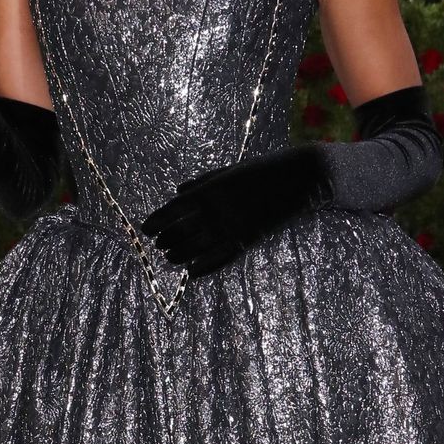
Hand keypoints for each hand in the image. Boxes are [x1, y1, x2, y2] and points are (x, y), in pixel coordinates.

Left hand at [141, 145, 331, 277]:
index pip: (175, 208)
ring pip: (198, 246)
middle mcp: (218, 209)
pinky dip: (205, 267)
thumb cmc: (262, 170)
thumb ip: (202, 181)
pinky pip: (222, 258)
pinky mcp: (249, 239)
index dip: (158, 220)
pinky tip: (192, 273)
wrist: (298, 178)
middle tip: (158, 245)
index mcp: (211, 190)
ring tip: (171, 258)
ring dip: (181, 254)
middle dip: (167, 238)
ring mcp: (233, 226)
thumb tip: (177, 191)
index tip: (145, 229)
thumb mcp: (230, 170)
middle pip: (183, 229)